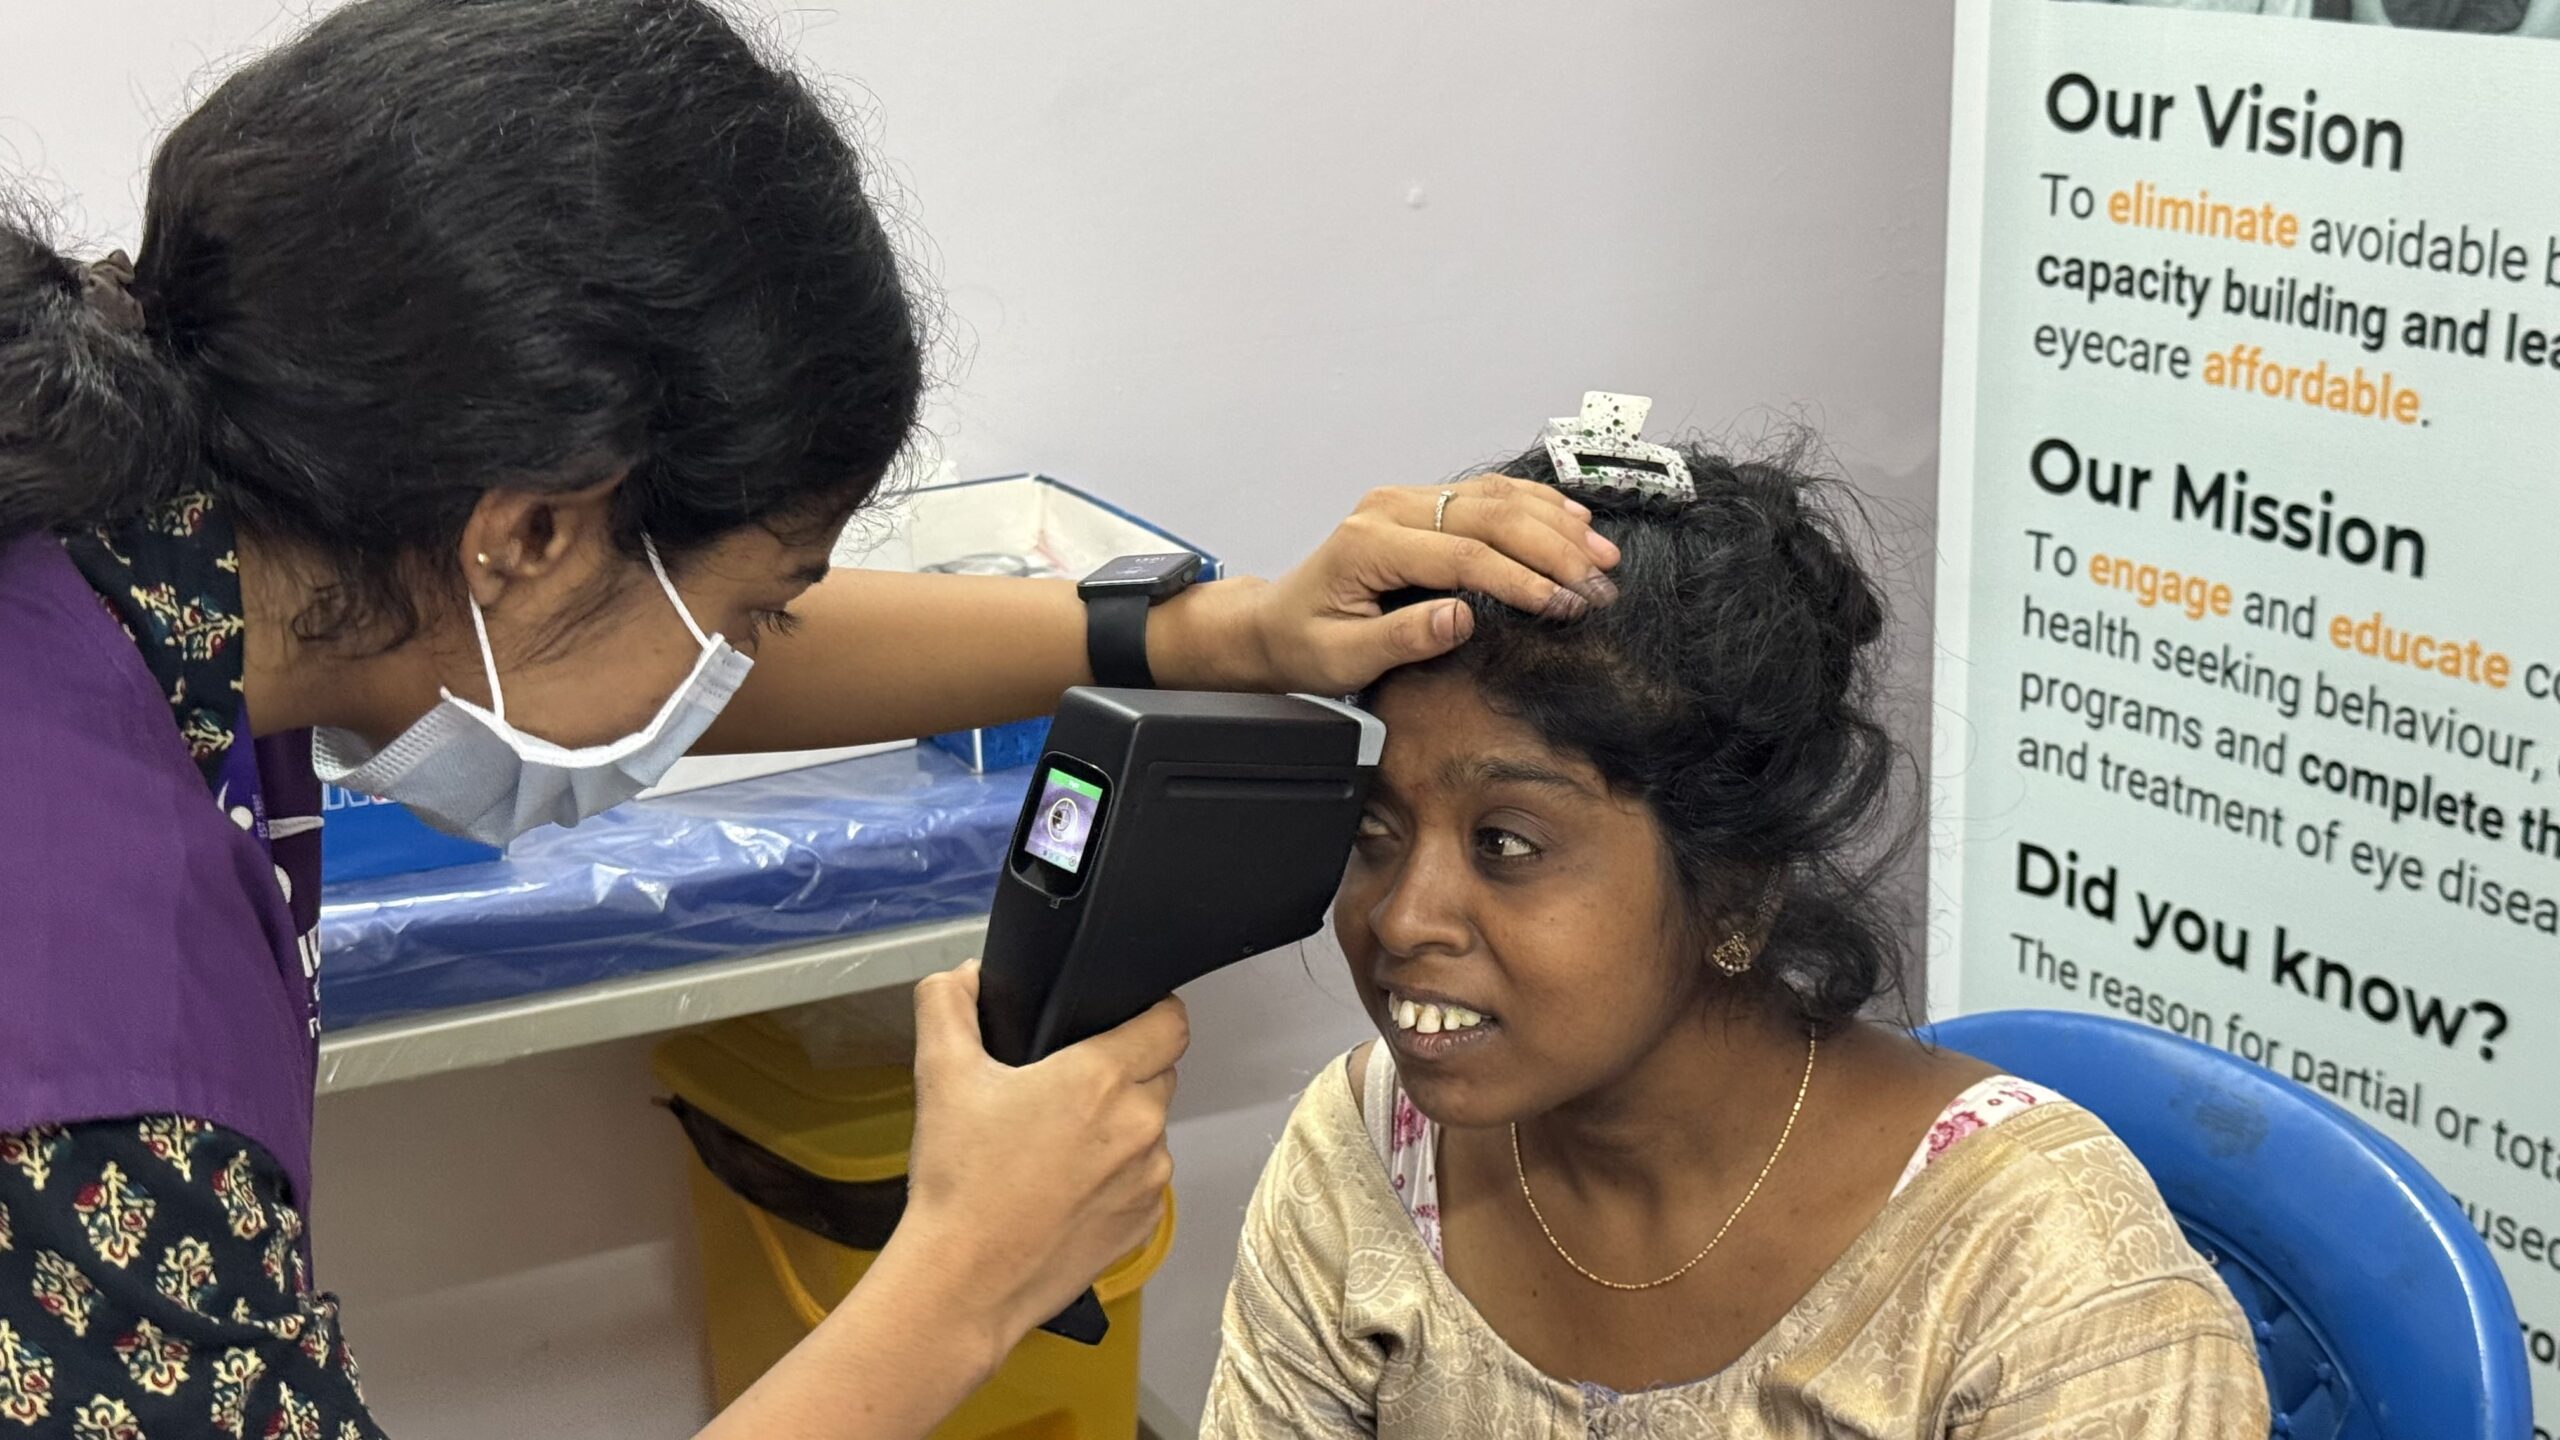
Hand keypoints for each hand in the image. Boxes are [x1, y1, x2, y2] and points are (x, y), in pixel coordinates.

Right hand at [890, 961, 1186, 1345]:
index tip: (1121, 1020)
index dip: (1150, 1012)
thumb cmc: (960, 1183)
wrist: (963, 1283)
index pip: (1171, 1021)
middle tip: (1065, 1090)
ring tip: (1057, 1147)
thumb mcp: (941, 1074)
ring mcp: (1150, 1179)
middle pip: (1159, 1074)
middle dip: (1123, 1072)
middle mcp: (1141, 1125)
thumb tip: (964, 976)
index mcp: (1102, 1077)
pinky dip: (1116, 1179)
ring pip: (1151, 1131)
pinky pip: (1145, 1182)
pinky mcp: (1145, 1224)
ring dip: (1119, 1129)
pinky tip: (1065, 1190)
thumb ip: (948, 1004)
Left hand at [1175, 475, 1623, 696]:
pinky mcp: (1423, 506)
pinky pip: (1488, 495)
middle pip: (1489, 515)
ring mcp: (1407, 501)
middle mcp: (1389, 510)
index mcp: (1368, 543)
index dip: (1521, 579)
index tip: (1566, 604)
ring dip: (1555, 523)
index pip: (1462, 554)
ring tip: (1602, 554)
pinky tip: (1575, 522)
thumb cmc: (1305, 644)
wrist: (1275, 624)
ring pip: (1495, 497)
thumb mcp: (1343, 657)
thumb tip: (1460, 616)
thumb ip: (1402, 637)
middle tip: (1601, 581)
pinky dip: (1536, 506)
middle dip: (1553, 548)